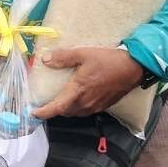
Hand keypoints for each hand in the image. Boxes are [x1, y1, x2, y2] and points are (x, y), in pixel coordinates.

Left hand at [31, 47, 145, 119]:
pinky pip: (86, 111)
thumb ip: (64, 58)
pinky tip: (79, 98)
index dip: (44, 112)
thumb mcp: (84, 53)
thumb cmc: (108, 60)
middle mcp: (86, 102)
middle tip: (45, 103)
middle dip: (54, 110)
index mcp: (78, 91)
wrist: (134, 68)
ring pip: (76, 113)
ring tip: (60, 101)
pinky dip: (78, 107)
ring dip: (66, 109)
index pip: (57, 107)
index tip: (33, 113)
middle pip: (65, 112)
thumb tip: (45, 60)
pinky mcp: (105, 105)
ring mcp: (96, 106)